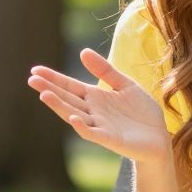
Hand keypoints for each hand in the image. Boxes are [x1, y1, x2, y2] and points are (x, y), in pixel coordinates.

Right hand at [27, 49, 170, 165]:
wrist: (159, 138)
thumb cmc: (141, 113)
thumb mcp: (125, 84)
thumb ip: (105, 70)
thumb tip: (82, 52)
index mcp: (95, 97)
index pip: (70, 86)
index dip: (54, 78)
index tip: (35, 70)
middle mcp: (93, 111)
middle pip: (67, 99)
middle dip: (50, 89)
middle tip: (31, 79)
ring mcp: (100, 126)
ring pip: (74, 115)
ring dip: (60, 106)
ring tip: (44, 94)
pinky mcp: (110, 139)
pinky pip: (92, 133)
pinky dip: (82, 127)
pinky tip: (74, 118)